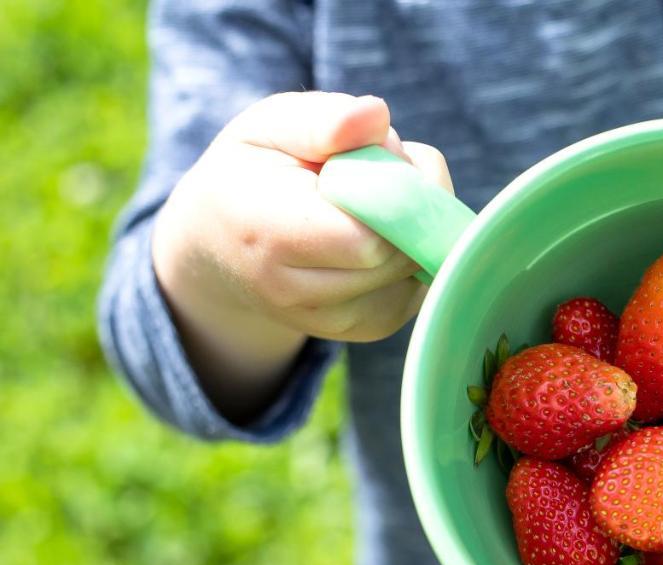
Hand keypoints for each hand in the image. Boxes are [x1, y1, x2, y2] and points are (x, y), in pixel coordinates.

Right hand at [152, 91, 451, 420]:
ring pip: (416, 272)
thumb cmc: (252, 172)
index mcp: (268, 232)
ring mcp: (333, 321)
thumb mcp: (269, 126)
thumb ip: (322, 119)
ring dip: (416, 228)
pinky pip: (419, 290)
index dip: (397, 187)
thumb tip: (377, 116)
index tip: (382, 151)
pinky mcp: (366, 329)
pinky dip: (414, 255)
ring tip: (372, 201)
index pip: (368, 233)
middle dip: (413, 203)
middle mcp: (296, 292)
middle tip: (381, 168)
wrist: (220, 247)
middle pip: (399, 253)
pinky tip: (379, 232)